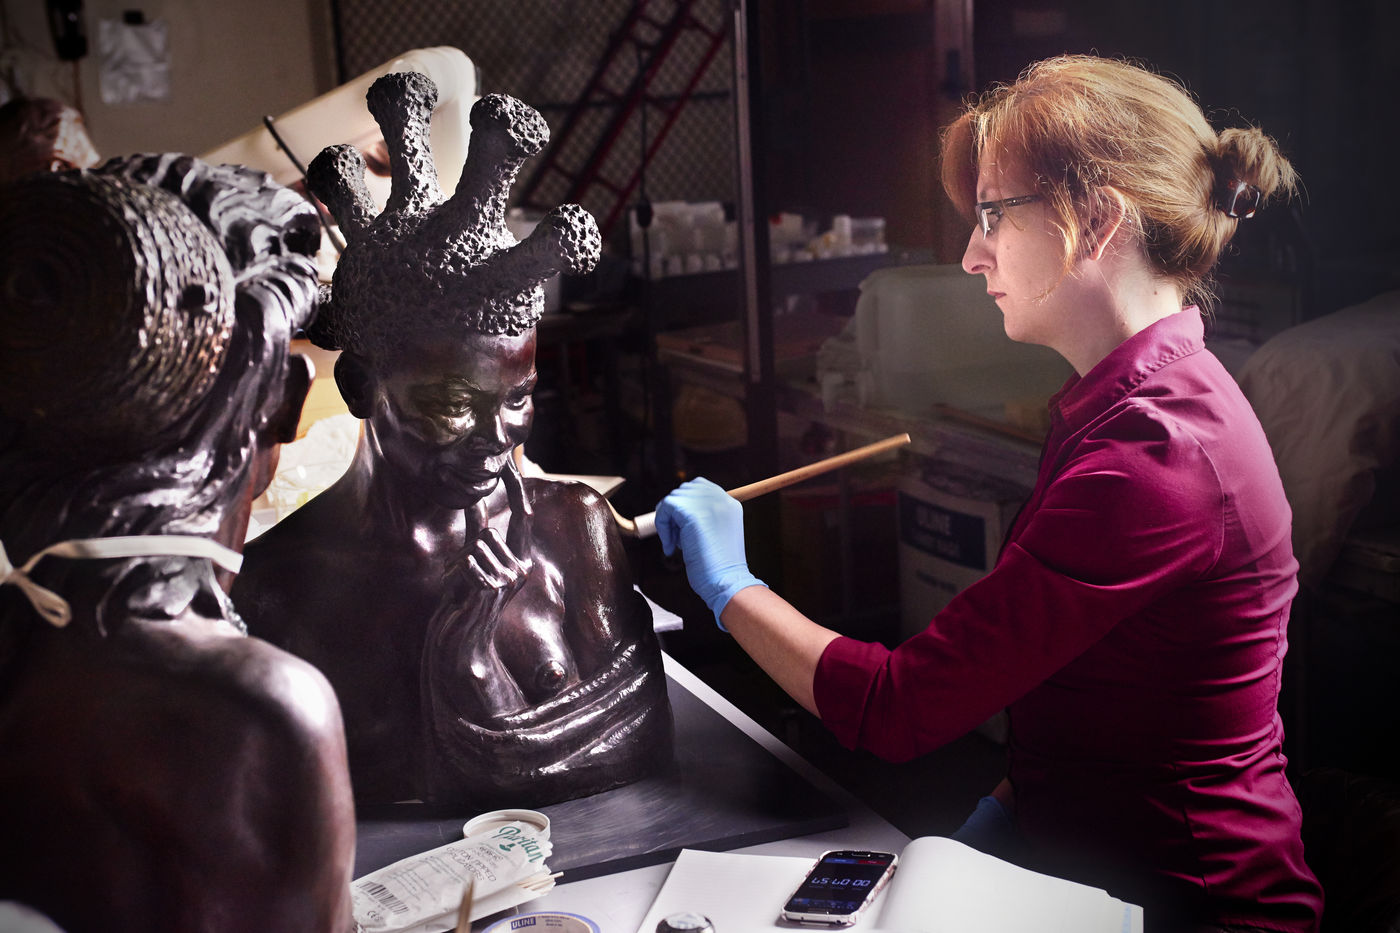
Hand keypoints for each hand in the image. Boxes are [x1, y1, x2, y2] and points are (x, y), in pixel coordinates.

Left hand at [654, 477, 764, 627]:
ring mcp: (707, 504)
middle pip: (685, 490)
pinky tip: (670, 546)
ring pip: (673, 498)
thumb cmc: (719, 567)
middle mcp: (721, 498)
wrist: (726, 581)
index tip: (682, 527)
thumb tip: (675, 511)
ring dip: (668, 521)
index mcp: (730, 503)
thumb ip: (703, 518)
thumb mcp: (717, 534)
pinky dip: (662, 526)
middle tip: (676, 538)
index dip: (686, 504)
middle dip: (675, 512)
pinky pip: (666, 507)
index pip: (700, 487)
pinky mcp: (692, 513)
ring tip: (675, 544)